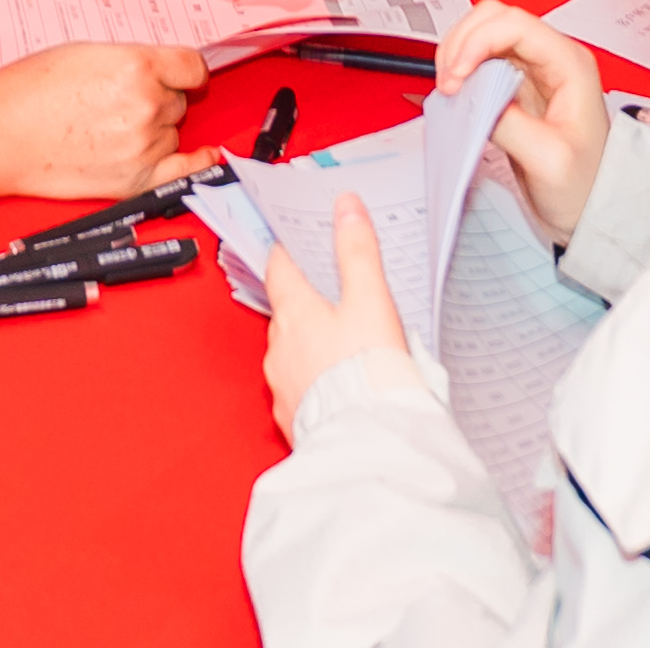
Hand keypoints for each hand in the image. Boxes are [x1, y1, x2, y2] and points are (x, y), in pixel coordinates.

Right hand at [0, 41, 204, 200]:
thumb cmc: (31, 90)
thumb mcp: (88, 52)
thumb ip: (132, 61)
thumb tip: (160, 72)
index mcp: (138, 65)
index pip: (191, 66)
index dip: (182, 71)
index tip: (180, 75)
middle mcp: (148, 105)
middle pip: (177, 101)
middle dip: (156, 99)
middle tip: (114, 102)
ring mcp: (144, 146)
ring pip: (172, 133)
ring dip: (153, 131)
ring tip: (107, 129)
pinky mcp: (135, 179)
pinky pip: (184, 171)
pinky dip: (197, 163)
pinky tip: (206, 156)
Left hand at [258, 195, 419, 437]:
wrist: (367, 443)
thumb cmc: (368, 373)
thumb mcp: (370, 301)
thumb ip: (357, 252)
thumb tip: (345, 206)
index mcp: (294, 313)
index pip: (279, 268)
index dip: (286, 251)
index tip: (291, 241)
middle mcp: (279, 349)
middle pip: (285, 311)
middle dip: (304, 301)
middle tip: (328, 292)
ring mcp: (283, 385)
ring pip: (291, 352)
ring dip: (310, 344)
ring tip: (342, 342)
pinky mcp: (294, 418)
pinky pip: (300, 388)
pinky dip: (315, 379)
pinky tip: (338, 383)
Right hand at [429, 3, 612, 241]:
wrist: (589, 210)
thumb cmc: (583, 185)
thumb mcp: (547, 159)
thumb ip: (509, 123)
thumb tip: (474, 98)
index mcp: (569, 65)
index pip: (516, 25)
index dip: (477, 41)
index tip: (456, 76)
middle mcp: (552, 58)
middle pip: (495, 19)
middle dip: (462, 42)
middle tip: (448, 82)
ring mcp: (533, 70)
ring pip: (484, 33)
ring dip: (458, 52)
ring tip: (449, 88)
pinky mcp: (516, 86)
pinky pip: (481, 59)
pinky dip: (460, 68)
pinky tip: (456, 93)